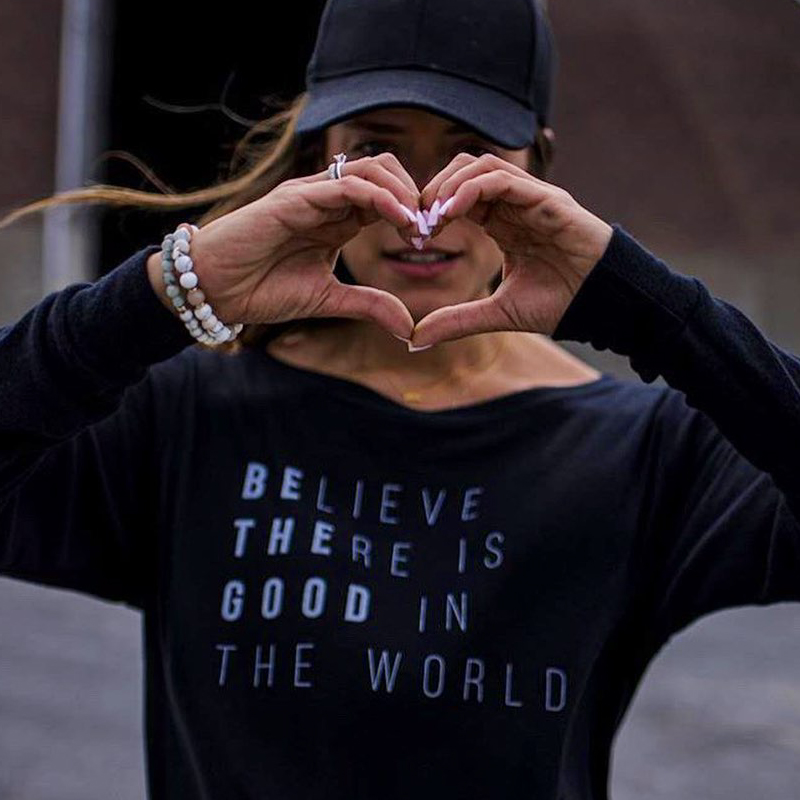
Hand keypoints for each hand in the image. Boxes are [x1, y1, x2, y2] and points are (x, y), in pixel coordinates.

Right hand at [187, 155, 421, 338]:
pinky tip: (401, 221)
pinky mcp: (296, 197)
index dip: (414, 213)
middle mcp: (327, 200)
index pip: (387, 198)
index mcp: (337, 219)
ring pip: (372, 170)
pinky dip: (381, 198)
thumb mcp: (329, 300)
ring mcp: (312, 194)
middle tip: (431, 229)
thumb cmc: (263, 290)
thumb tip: (409, 328)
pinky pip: (348, 185)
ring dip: (404, 193)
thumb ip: (369, 305)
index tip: (431, 239)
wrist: (215, 291)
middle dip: (415, 196)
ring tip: (419, 225)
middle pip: (386, 172)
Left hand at [409, 153, 613, 347]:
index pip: (457, 195)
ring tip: (433, 216)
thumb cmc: (560, 303)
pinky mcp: (547, 200)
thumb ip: (458, 319)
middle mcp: (514, 203)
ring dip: (449, 186)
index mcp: (502, 221)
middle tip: (417, 222)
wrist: (601, 305)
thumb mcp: (497, 313)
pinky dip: (472, 189)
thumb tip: (417, 338)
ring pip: (481, 166)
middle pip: (463, 170)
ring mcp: (531, 198)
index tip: (414, 235)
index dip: (431, 208)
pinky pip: (503, 179)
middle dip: (434, 190)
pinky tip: (452, 212)